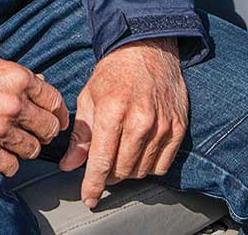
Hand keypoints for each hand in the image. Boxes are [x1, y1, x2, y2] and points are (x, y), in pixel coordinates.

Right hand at [0, 47, 69, 176]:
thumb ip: (20, 74)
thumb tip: (41, 82)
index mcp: (18, 79)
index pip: (54, 101)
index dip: (57, 112)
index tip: (56, 118)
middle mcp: (13, 105)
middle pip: (48, 129)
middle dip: (45, 131)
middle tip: (36, 130)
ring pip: (33, 150)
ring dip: (26, 147)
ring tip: (15, 140)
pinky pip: (11, 166)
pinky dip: (8, 162)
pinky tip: (1, 151)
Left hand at [59, 39, 187, 207]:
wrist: (148, 49)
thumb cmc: (114, 73)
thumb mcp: (89, 97)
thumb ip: (80, 135)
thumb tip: (69, 165)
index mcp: (112, 110)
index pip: (101, 160)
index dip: (93, 184)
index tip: (88, 198)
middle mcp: (140, 120)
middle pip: (122, 169)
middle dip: (109, 175)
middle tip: (103, 166)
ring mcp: (162, 125)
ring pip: (141, 170)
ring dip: (128, 171)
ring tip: (120, 155)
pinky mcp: (178, 128)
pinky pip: (162, 165)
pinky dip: (148, 166)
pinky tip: (139, 153)